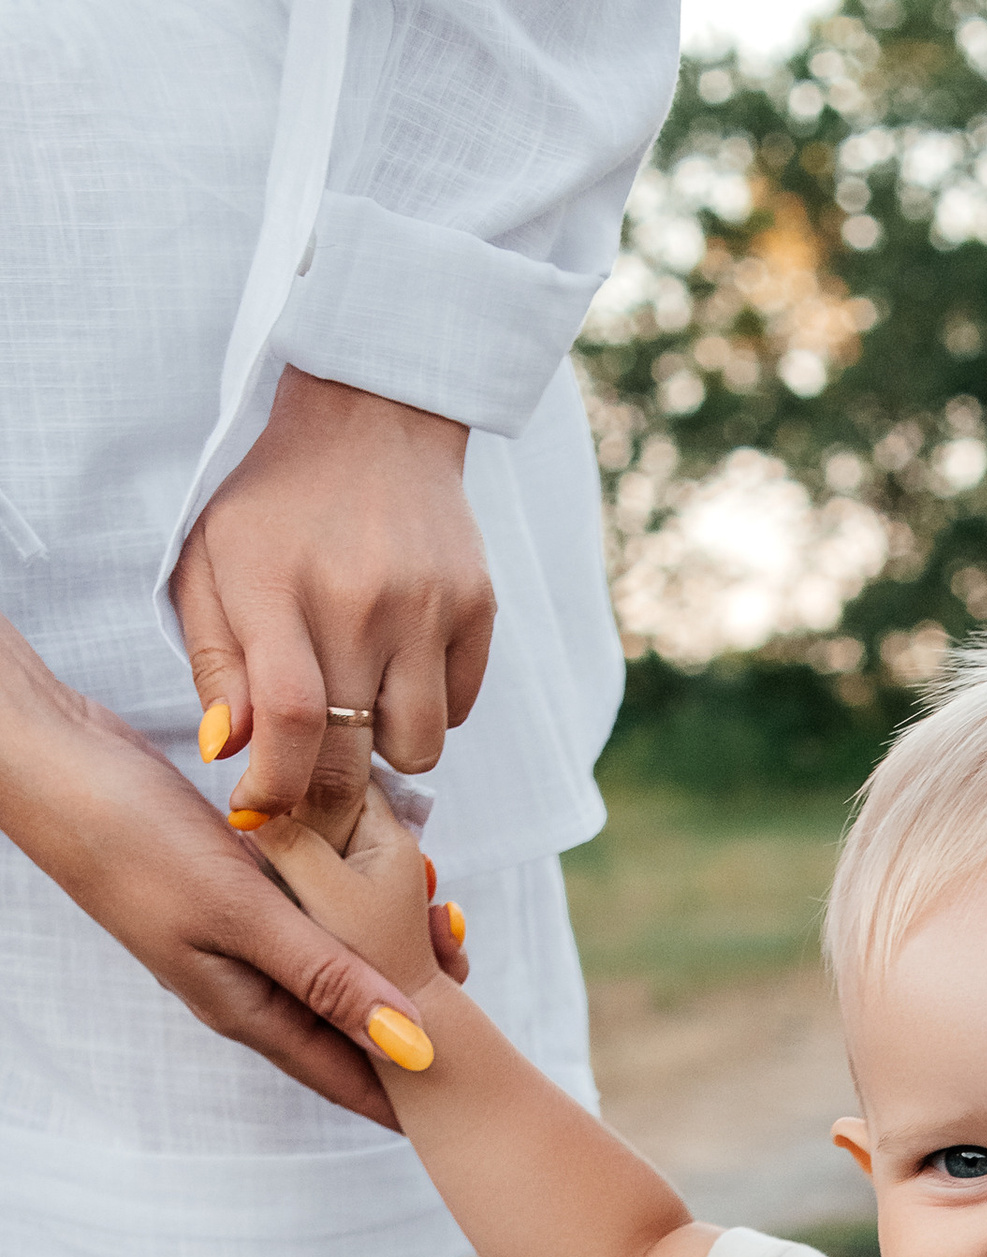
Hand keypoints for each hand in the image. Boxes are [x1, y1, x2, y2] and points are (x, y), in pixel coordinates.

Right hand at [0, 630, 454, 1119]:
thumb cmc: (131, 842)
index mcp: (245, 1005)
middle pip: (340, 1020)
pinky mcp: (227, 884)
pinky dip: (347, 904)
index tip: (459, 1113)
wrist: (52, 767)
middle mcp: (242, 981)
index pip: (339, 1070)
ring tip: (445, 935)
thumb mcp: (240, 914)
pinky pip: (303, 911)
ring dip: (382, 956)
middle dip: (405, 1018)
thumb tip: (411, 1049)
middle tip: (472, 1004)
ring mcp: (232, 935)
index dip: (400, 1092)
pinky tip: (380, 882)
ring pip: (326, 961)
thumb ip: (326, 979)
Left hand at [173, 370, 495, 833]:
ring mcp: (427, 605)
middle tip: (309, 779)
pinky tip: (399, 664)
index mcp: (276, 585)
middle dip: (324, 792)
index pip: (290, 721)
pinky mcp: (477, 608)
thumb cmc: (276, 504)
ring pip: (417, 748)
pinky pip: (458, 709)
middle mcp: (359, 599)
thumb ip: (214, 661)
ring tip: (361, 702)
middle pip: (352, 753)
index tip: (262, 808)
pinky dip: (428, 708)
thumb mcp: (211, 563)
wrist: (372, 420)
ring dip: (384, 747)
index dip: (277, 788)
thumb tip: (230, 751)